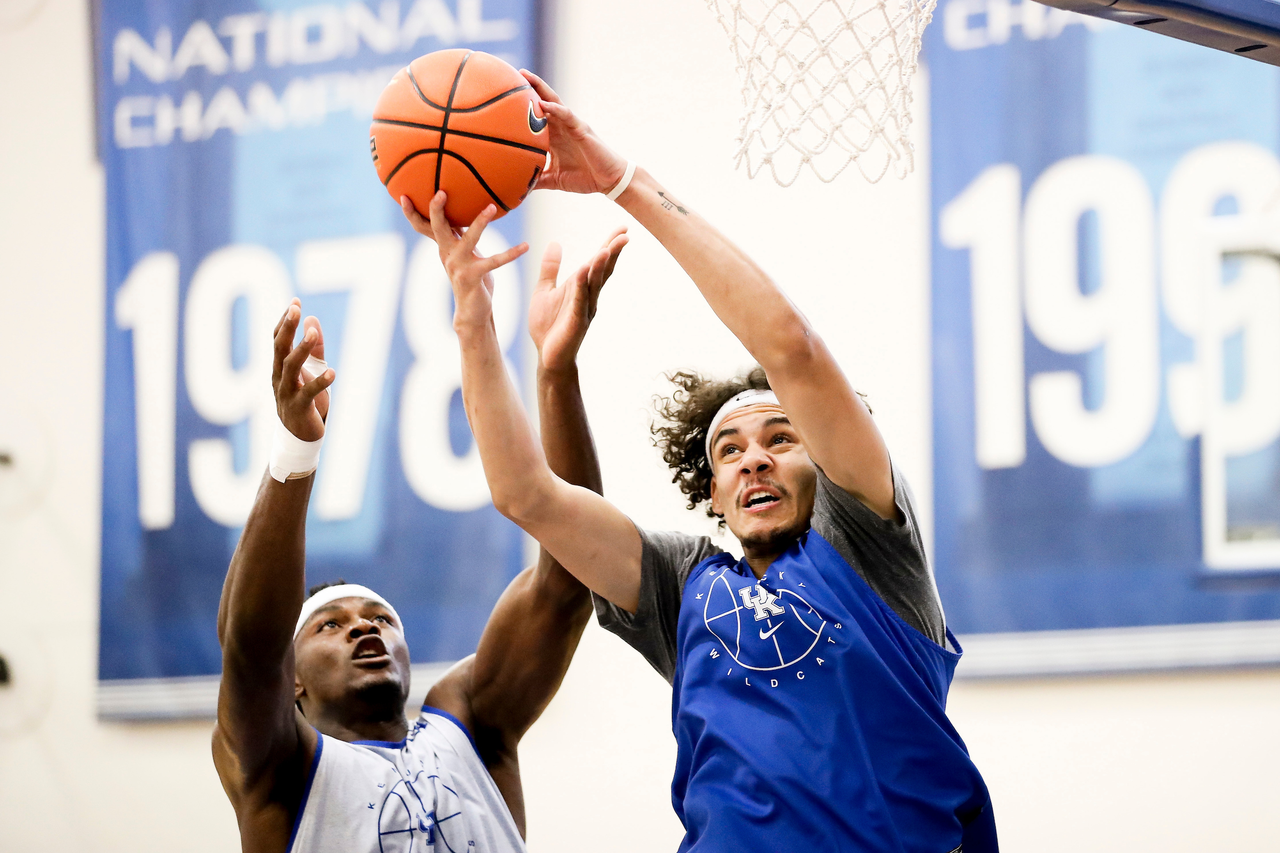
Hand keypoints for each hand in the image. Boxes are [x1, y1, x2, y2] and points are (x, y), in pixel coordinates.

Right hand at [272, 299, 334, 441]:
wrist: (300, 438)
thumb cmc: (305, 402)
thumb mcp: (311, 371)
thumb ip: (314, 348)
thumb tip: (313, 320)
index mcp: (280, 368)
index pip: (278, 340)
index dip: (284, 321)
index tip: (295, 302)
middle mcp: (279, 378)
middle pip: (280, 349)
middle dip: (287, 328)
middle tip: (295, 309)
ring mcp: (287, 393)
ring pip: (290, 367)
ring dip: (301, 350)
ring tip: (313, 335)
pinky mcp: (299, 408)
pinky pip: (308, 393)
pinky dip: (320, 382)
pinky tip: (333, 372)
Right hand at [403, 192, 529, 329]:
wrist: (472, 310)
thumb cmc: (470, 277)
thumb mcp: (462, 252)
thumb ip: (459, 234)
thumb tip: (463, 211)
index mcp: (444, 246)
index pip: (422, 226)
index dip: (411, 212)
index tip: (403, 194)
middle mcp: (447, 254)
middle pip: (437, 227)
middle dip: (436, 209)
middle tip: (440, 191)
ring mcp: (459, 266)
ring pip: (469, 239)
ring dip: (480, 222)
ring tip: (491, 207)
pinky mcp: (474, 276)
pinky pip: (495, 261)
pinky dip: (511, 253)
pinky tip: (525, 246)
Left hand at [520, 70, 627, 195]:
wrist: (609, 181)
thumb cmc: (586, 178)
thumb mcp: (555, 180)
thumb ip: (537, 180)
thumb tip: (518, 188)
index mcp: (554, 136)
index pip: (536, 116)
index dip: (521, 105)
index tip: (503, 95)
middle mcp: (561, 126)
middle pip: (543, 101)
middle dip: (528, 87)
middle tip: (510, 75)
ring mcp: (571, 125)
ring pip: (554, 101)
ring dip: (540, 88)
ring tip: (525, 76)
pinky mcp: (581, 128)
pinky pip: (567, 115)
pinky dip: (555, 108)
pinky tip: (543, 103)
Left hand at [529, 228, 628, 372]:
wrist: (547, 356)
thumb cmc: (548, 325)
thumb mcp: (545, 290)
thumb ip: (551, 268)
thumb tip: (555, 243)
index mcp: (582, 287)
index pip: (598, 262)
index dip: (609, 245)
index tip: (622, 228)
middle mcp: (588, 296)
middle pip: (603, 270)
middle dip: (613, 252)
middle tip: (625, 234)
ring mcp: (584, 309)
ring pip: (594, 284)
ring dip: (600, 266)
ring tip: (607, 248)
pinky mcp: (575, 321)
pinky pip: (578, 300)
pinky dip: (581, 285)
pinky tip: (583, 270)